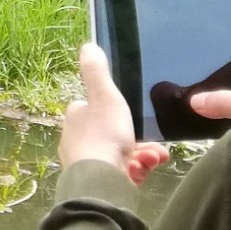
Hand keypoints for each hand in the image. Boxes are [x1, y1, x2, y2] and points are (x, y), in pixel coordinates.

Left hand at [60, 43, 170, 184]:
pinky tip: (147, 170)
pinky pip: (123, 173)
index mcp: (76, 118)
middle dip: (139, 139)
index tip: (138, 115)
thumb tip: (88, 46)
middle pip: (114, 134)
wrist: (101, 182)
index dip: (118, 111)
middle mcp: (77, 141)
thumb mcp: (105, 96)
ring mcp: (87, 164)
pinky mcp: (99, 183)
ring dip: (144, 155)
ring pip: (122, 154)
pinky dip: (138, 170)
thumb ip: (97, 72)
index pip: (97, 109)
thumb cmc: (103, 135)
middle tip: (155, 145)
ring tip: (155, 157)